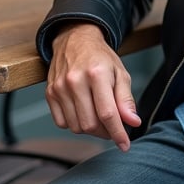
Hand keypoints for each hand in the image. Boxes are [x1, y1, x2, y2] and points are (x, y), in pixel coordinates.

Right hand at [45, 22, 141, 150]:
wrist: (75, 38)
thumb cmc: (101, 57)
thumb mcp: (120, 72)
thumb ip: (126, 99)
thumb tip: (133, 122)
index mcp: (97, 74)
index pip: (108, 114)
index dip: (118, 133)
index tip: (125, 145)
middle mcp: (75, 81)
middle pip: (90, 124)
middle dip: (105, 132)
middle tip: (113, 127)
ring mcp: (60, 88)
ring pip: (76, 127)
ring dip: (90, 129)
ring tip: (99, 117)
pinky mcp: (50, 93)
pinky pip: (62, 123)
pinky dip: (75, 124)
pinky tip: (83, 112)